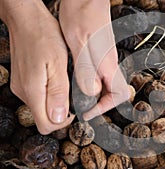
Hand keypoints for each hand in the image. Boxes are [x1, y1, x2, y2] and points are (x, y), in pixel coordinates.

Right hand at [1, 0, 73, 133]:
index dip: (63, 122)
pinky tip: (57, 80)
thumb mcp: (58, 64)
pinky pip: (38, 96)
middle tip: (73, 96)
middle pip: (43, 118)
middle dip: (61, 113)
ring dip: (56, 102)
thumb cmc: (44, 37)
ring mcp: (21, 87)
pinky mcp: (23, 81)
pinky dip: (49, 94)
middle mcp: (23, 92)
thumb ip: (58, 92)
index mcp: (32, 90)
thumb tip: (58, 118)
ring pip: (41, 107)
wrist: (27, 20)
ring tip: (66, 84)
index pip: (46, 125)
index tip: (75, 110)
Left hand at [59, 0, 129, 120]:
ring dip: (93, 95)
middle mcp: (110, 64)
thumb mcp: (79, 43)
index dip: (105, 107)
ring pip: (106, 85)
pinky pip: (99, 75)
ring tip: (76, 98)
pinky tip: (75, 81)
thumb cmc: (82, 15)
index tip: (87, 112)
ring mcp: (106, 59)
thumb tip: (92, 93)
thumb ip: (86, 69)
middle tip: (80, 108)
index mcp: (108, 64)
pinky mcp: (99, 54)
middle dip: (99, 104)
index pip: (119, 94)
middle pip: (114, 93)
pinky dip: (89, 84)